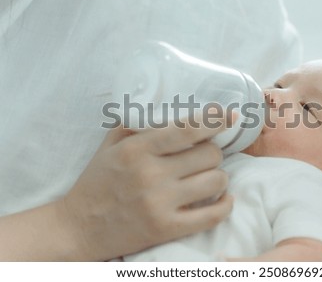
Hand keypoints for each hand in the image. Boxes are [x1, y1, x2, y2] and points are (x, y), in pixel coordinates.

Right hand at [57, 114, 232, 260]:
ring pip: (215, 181)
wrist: (79, 227)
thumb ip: (138, 124)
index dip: (214, 119)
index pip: (187, 129)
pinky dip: (225, 205)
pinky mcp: (166, 229)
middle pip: (209, 154)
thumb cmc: (97, 181)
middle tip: (204, 155)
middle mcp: (150, 174)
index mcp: (137, 149)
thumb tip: (170, 106)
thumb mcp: (110, 144)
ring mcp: (160, 204)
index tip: (229, 114)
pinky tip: (224, 198)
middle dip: (213, 151)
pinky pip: (212, 215)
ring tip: (208, 176)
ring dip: (219, 176)